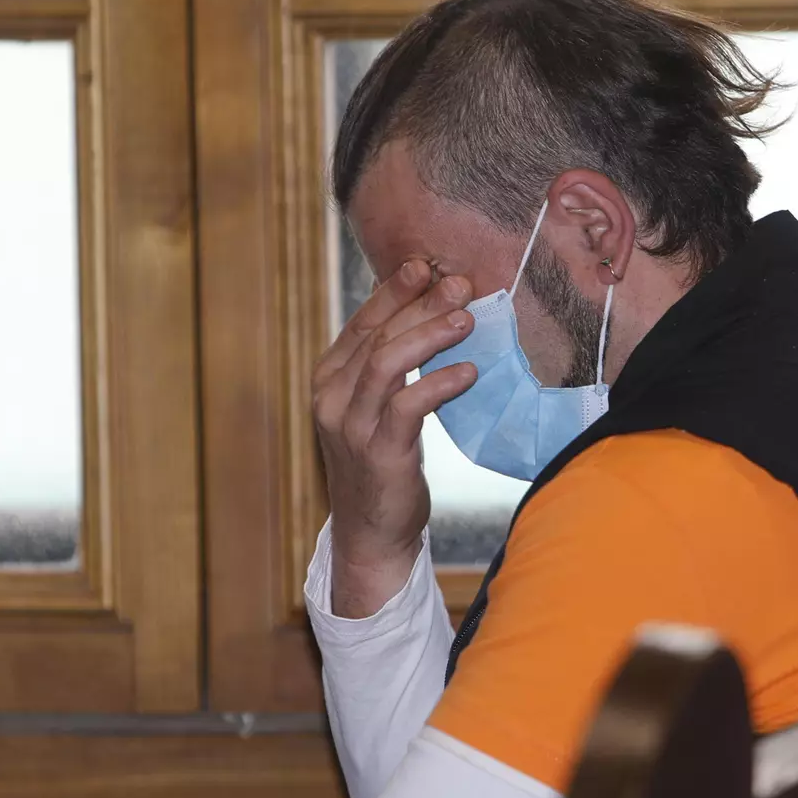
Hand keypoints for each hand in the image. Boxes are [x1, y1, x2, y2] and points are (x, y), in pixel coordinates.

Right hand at [312, 258, 476, 617]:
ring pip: (388, 362)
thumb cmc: (383, 463)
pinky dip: (441, 383)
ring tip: (467, 318)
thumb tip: (433, 314)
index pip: (363, 323)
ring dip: (430, 334)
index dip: (393, 291)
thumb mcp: (379, 408)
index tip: (425, 264)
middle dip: (420, 304)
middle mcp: (332, 399)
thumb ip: (391, 367)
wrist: (372, 534)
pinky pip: (409, 405)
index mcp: (329, 380)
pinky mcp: (378, 453)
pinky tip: (469, 372)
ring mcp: (351, 426)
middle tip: (459, 283)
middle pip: (378, 336)